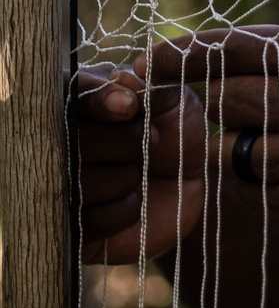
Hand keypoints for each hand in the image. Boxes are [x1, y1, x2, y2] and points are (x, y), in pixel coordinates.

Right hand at [77, 63, 205, 263]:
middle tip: (152, 140)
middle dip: (123, 141)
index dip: (99, 101)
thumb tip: (122, 79)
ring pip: (80, 183)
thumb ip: (150, 84)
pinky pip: (89, 221)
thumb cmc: (175, 129)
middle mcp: (57, 142)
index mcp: (78, 101)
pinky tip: (134, 198)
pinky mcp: (71, 228)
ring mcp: (59, 186)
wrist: (191, 182)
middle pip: (72, 141)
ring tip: (141, 170)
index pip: (69, 93)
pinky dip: (123, 208)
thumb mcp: (173, 98)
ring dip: (126, 176)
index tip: (130, 106)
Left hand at [138, 24, 278, 252]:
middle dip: (229, 104)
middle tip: (259, 107)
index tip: (150, 61)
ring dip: (247, 150)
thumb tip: (201, 49)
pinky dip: (273, 186)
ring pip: (231, 155)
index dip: (183, 55)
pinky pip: (258, 195)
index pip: (233, 49)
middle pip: (223, 101)